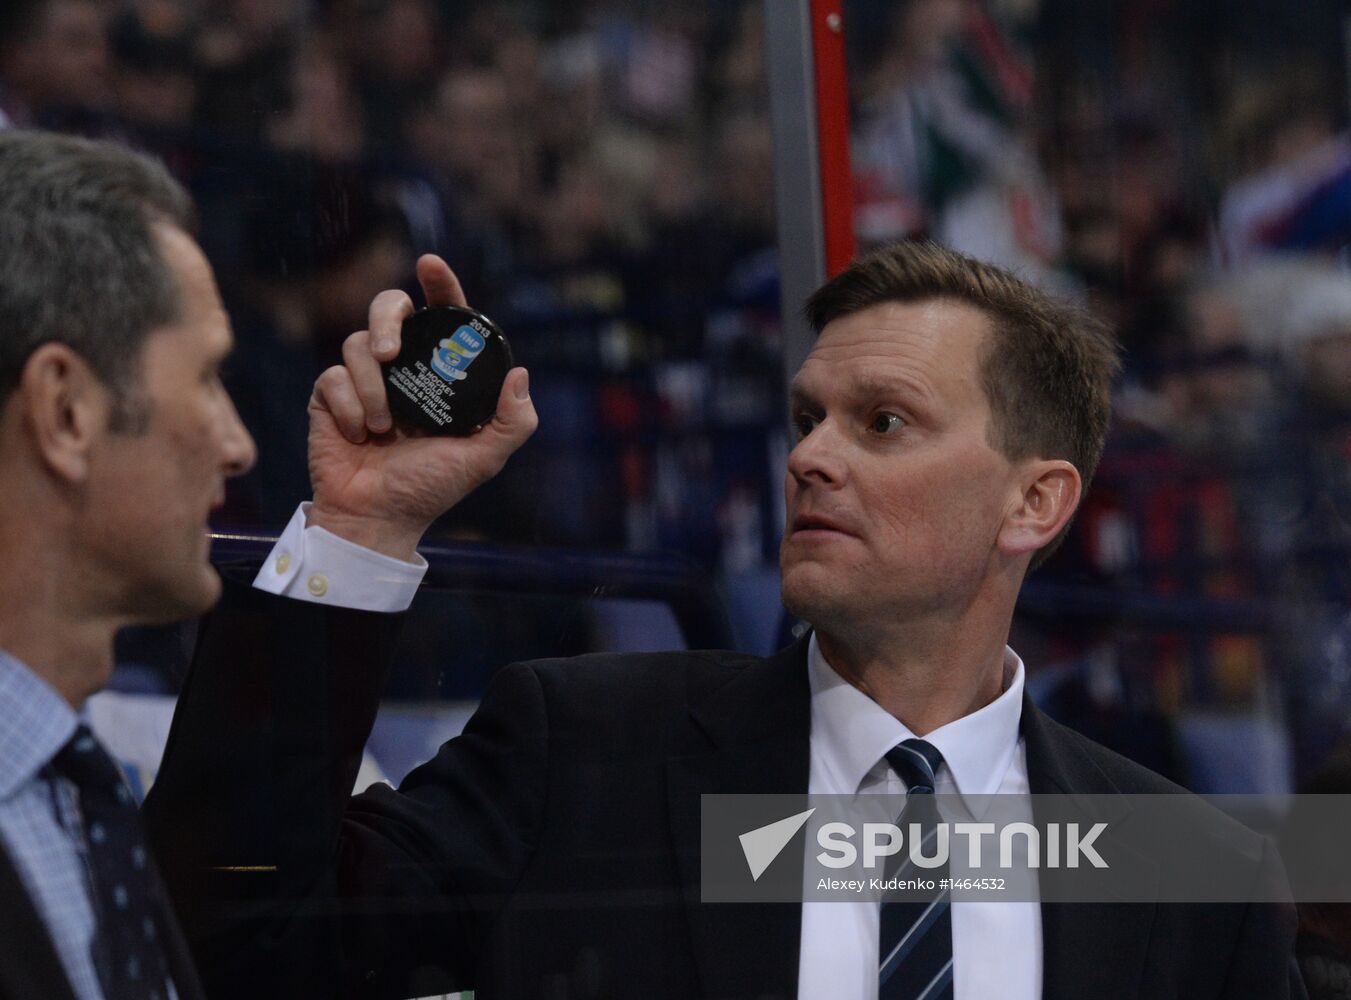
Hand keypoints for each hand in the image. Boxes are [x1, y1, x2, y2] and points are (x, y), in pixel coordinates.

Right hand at [306, 254, 537, 559]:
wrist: (377, 518)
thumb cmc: (431, 488)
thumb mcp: (483, 459)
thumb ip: (512, 423)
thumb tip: (520, 373)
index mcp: (441, 375)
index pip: (443, 317)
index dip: (440, 286)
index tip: (430, 265)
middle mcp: (403, 368)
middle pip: (389, 308)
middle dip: (387, 319)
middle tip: (389, 353)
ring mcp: (364, 379)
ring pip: (357, 344)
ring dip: (371, 388)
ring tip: (383, 428)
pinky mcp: (329, 395)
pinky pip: (332, 377)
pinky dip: (348, 406)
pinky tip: (358, 434)